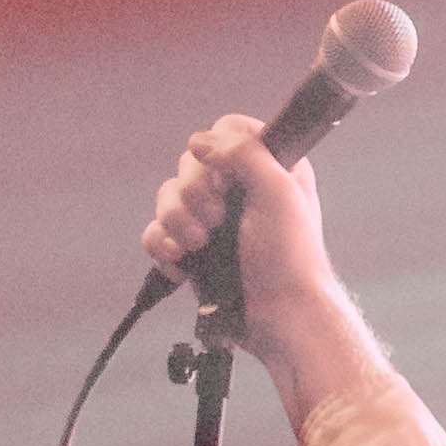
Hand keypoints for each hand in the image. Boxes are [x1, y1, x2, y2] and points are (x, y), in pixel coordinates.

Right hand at [140, 113, 337, 355]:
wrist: (279, 315)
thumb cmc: (290, 257)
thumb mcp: (279, 191)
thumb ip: (243, 153)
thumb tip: (199, 142)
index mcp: (267, 165)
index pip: (226, 130)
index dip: (218, 153)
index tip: (228, 183)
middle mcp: (237, 187)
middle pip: (188, 164)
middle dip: (195, 195)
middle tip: (218, 221)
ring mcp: (211, 218)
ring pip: (166, 196)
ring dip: (177, 221)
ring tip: (200, 245)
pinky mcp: (190, 248)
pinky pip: (155, 232)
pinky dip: (162, 245)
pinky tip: (182, 262)